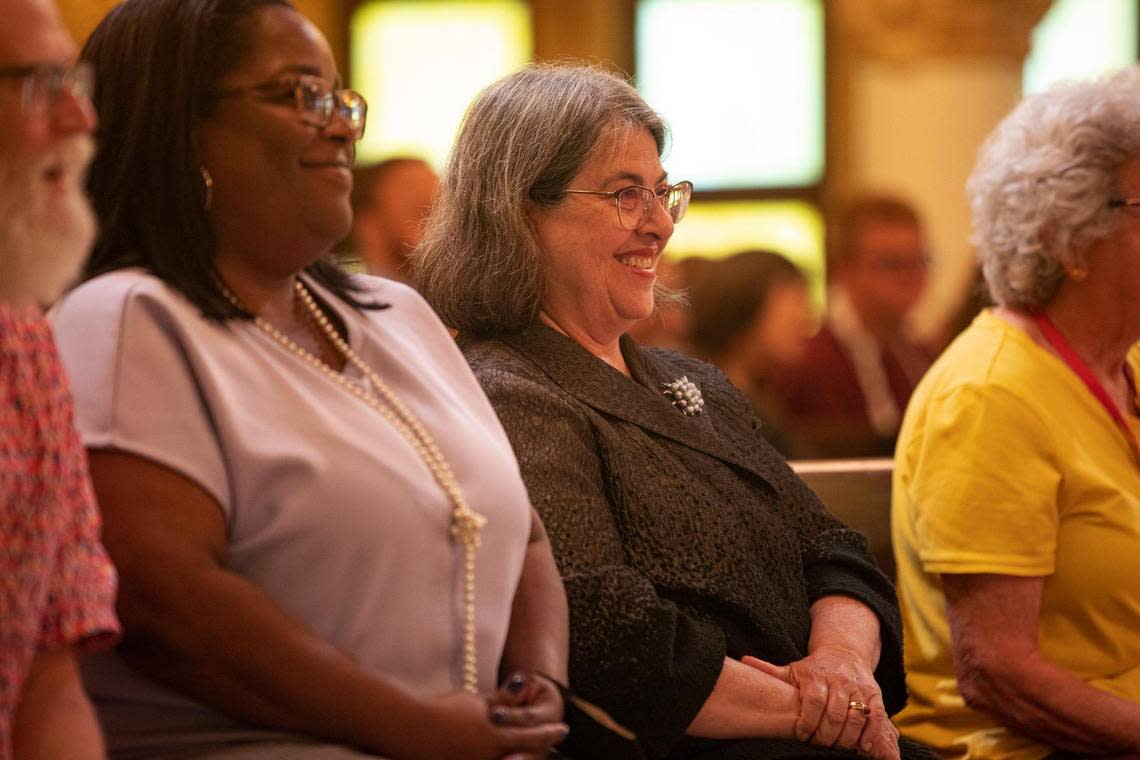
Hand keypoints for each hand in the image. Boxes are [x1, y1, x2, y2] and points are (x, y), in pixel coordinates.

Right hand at [412, 689, 567, 759]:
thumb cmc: (443, 711)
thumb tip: (523, 683)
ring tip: (524, 751)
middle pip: (522, 755)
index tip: (563, 729)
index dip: (548, 733)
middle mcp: (488, 757)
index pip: (531, 736)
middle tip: (552, 746)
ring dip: (518, 755)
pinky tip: (502, 754)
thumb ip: (502, 699)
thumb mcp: (476, 702)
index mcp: (496, 738)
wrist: (410, 728)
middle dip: (537, 751)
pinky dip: (498, 758)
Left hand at [742, 650, 897, 759]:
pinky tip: (863, 747)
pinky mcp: (875, 695)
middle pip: (834, 713)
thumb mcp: (792, 669)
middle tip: (819, 745)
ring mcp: (858, 688)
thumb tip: (743, 661)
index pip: (813, 701)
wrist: (844, 654)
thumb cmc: (813, 669)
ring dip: (847, 737)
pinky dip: (871, 733)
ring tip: (838, 748)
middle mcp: (838, 680)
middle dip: (826, 734)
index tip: (801, 736)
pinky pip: (876, 716)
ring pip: (855, 716)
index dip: (807, 722)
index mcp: (816, 675)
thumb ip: (769, 670)